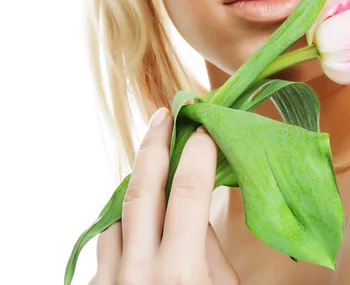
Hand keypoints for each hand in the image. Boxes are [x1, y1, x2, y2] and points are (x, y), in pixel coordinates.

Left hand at [92, 107, 239, 284]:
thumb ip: (211, 252)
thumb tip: (197, 212)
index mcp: (181, 272)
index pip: (189, 191)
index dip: (198, 151)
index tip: (204, 128)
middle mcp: (138, 272)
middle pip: (141, 189)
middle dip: (153, 144)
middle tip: (164, 114)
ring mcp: (109, 281)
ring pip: (117, 216)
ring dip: (137, 192)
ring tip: (156, 177)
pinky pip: (106, 244)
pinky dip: (124, 230)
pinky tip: (140, 232)